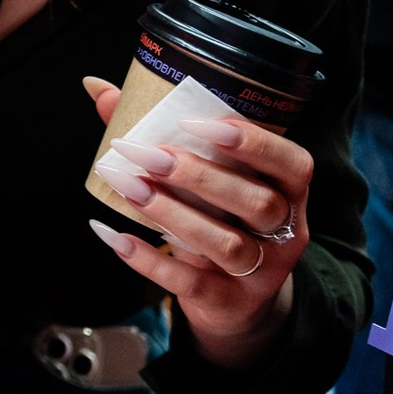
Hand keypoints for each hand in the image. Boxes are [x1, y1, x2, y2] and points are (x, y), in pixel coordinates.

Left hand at [85, 76, 309, 368]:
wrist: (238, 304)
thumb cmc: (218, 220)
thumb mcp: (206, 182)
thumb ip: (159, 136)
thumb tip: (99, 89)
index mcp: (289, 192)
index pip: (293, 164)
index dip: (252, 142)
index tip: (193, 121)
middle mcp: (285, 232)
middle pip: (256, 203)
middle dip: (197, 175)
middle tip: (142, 153)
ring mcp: (262, 273)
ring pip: (226, 245)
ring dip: (170, 213)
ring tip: (124, 185)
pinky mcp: (229, 304)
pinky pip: (189, 283)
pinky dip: (146, 259)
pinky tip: (111, 234)